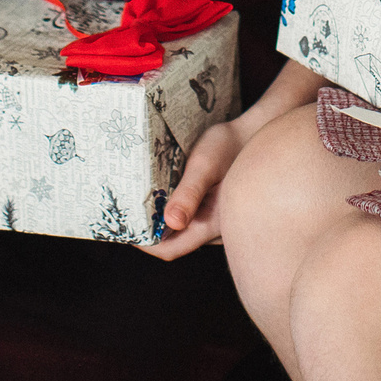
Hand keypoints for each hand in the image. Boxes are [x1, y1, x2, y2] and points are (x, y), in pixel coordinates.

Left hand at [141, 63, 324, 257]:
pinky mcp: (215, 211)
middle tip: (124, 211)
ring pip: (180, 231)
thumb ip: (190, 193)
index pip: (169, 249)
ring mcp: (216, 221)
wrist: (257, 131)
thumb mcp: (206, 165)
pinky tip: (162, 191)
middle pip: (173, 242)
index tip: (123, 226)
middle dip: (147, 230)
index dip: (143, 242)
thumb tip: (171, 222)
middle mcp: (214, 230)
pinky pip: (189, 219)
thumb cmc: (231, 146)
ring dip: (159, 218)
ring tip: (139, 198)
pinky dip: (172, 209)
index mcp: (212, 225)